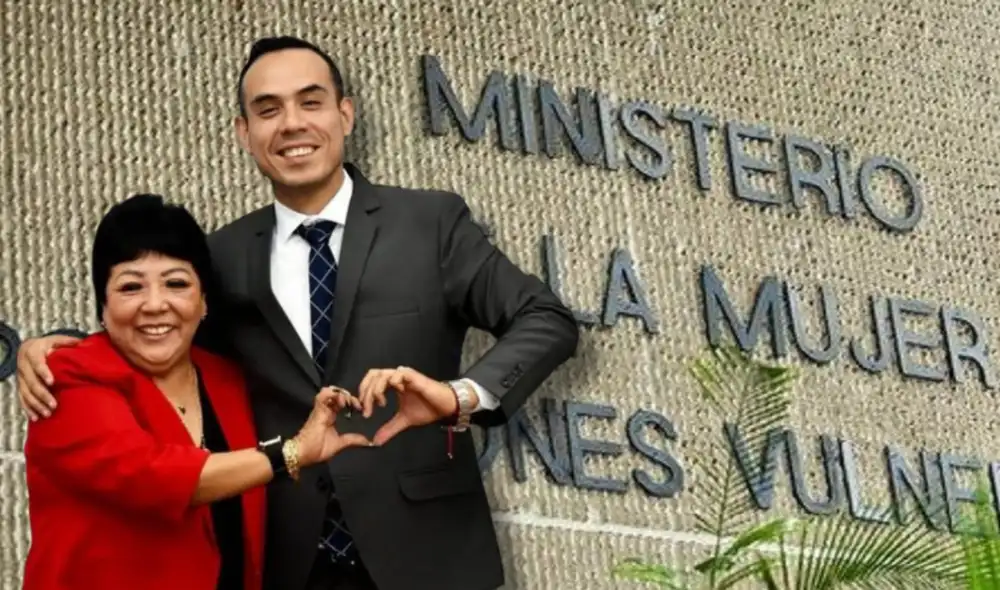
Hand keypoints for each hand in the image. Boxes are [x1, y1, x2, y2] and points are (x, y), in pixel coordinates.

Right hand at [17, 334, 80, 420]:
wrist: (27, 347)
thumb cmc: (46, 344)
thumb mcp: (56, 339)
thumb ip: (68, 342)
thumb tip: (84, 343)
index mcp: (32, 353)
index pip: (37, 364)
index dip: (43, 372)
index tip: (52, 382)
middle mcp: (24, 366)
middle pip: (31, 383)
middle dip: (42, 395)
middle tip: (54, 404)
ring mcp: (21, 377)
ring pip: (26, 393)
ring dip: (36, 404)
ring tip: (48, 413)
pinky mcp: (20, 386)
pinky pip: (22, 399)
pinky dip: (28, 408)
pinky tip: (35, 417)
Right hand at [294, 387, 370, 466]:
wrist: (303, 454)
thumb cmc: (317, 450)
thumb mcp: (339, 444)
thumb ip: (352, 440)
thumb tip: (368, 442)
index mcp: (331, 417)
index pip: (342, 403)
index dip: (352, 402)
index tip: (361, 409)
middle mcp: (326, 410)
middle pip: (338, 395)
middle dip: (349, 396)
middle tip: (358, 404)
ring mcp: (321, 408)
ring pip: (331, 391)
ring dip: (341, 394)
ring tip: (348, 402)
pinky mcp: (317, 409)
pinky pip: (323, 394)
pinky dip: (333, 394)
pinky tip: (341, 401)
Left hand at [358, 367, 476, 445]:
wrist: (445, 406)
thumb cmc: (427, 409)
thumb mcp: (404, 420)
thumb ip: (390, 428)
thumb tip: (376, 441)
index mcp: (393, 384)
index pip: (371, 380)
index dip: (364, 392)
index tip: (364, 409)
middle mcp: (396, 377)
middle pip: (373, 374)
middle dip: (366, 390)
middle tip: (366, 407)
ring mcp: (404, 375)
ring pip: (382, 374)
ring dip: (376, 389)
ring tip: (380, 403)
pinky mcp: (413, 376)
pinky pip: (397, 374)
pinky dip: (393, 383)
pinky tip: (397, 394)